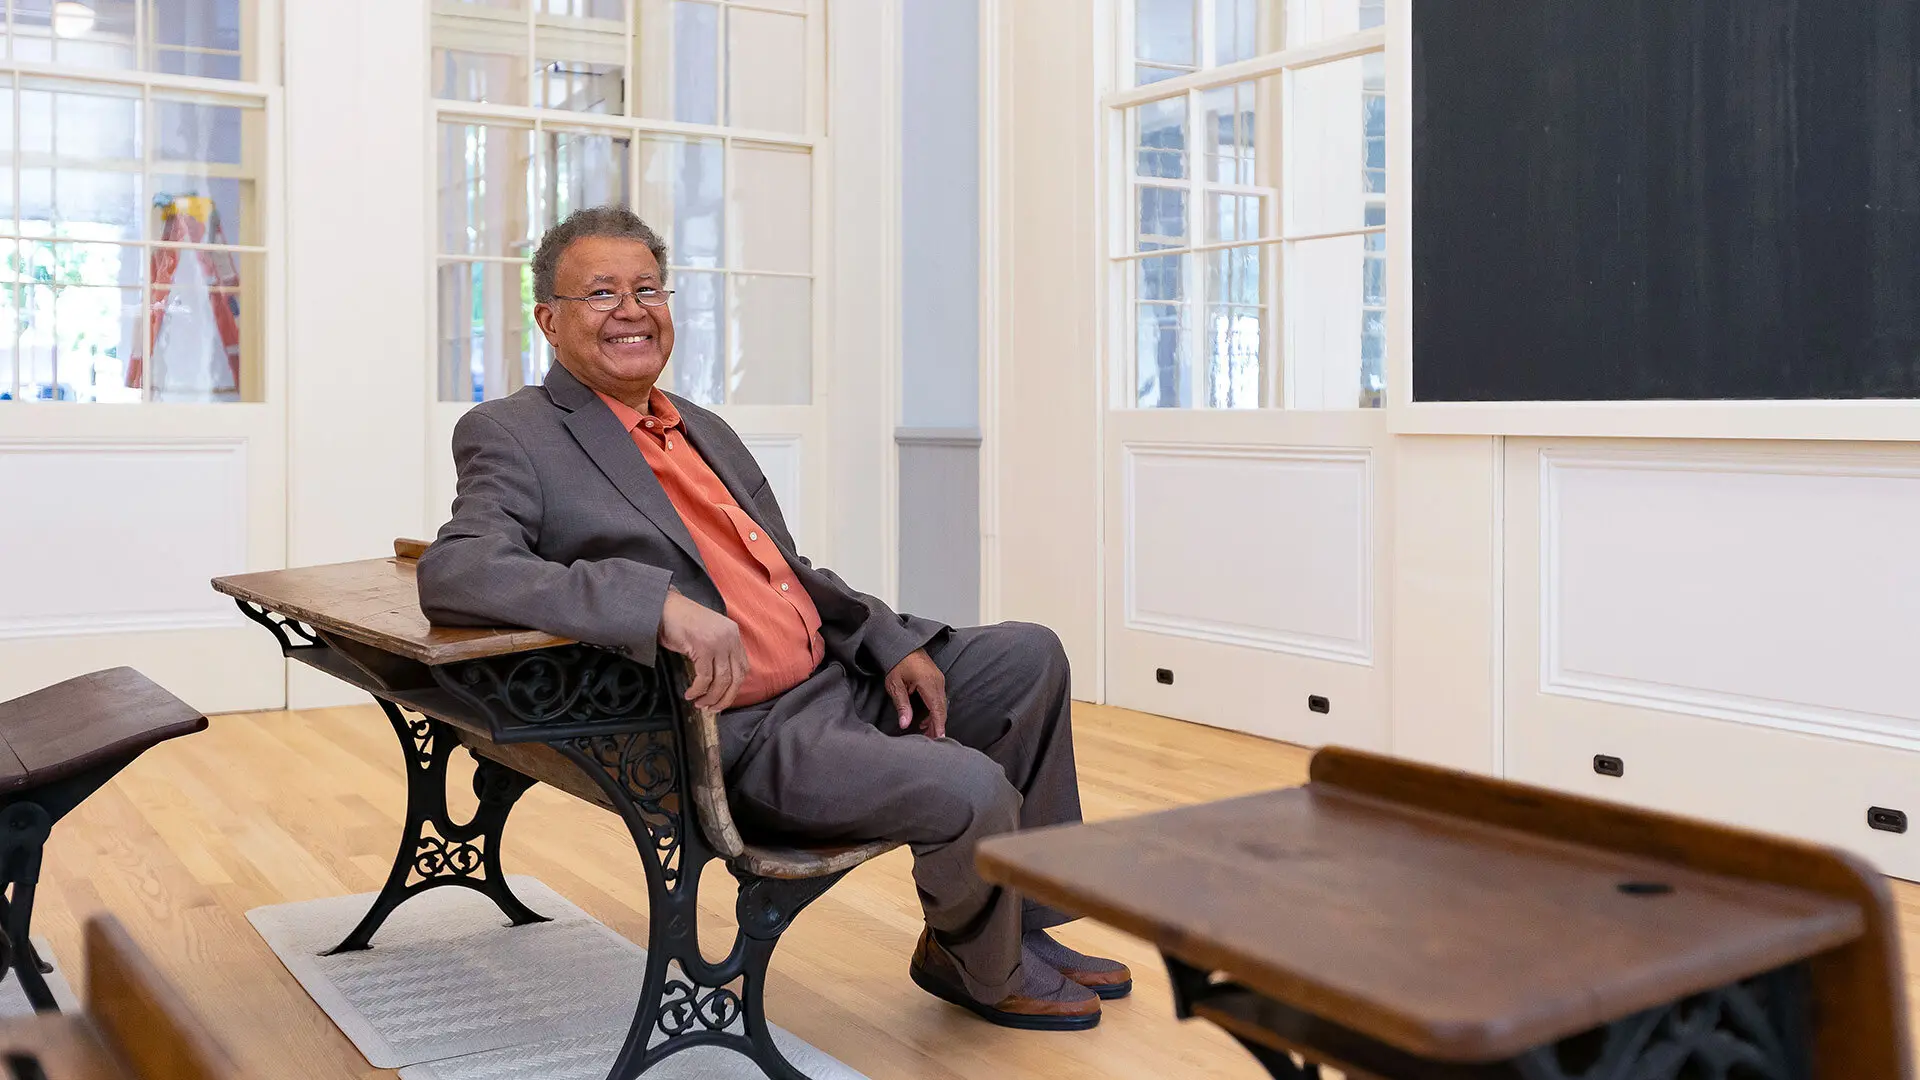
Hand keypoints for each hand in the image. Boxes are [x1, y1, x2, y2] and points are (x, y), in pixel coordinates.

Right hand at [658, 590, 749, 711]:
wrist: (663, 607)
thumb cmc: (680, 622)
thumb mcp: (707, 635)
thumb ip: (718, 652)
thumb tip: (720, 682)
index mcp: (733, 634)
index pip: (743, 667)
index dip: (734, 687)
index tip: (723, 698)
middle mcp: (729, 637)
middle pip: (736, 677)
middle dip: (725, 698)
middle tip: (712, 709)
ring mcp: (718, 642)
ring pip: (722, 680)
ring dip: (711, 697)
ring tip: (699, 704)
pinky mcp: (703, 647)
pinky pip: (705, 677)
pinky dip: (698, 690)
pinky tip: (690, 694)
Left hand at [884, 649, 946, 738]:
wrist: (900, 644)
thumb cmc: (896, 661)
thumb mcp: (895, 684)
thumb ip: (902, 705)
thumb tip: (905, 723)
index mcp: (928, 683)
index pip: (937, 709)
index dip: (939, 726)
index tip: (939, 739)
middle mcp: (938, 681)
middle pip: (942, 709)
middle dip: (937, 726)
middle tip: (931, 741)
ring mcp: (939, 679)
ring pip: (941, 704)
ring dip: (936, 719)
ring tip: (927, 733)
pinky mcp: (936, 679)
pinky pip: (939, 698)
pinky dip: (935, 710)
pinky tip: (925, 719)